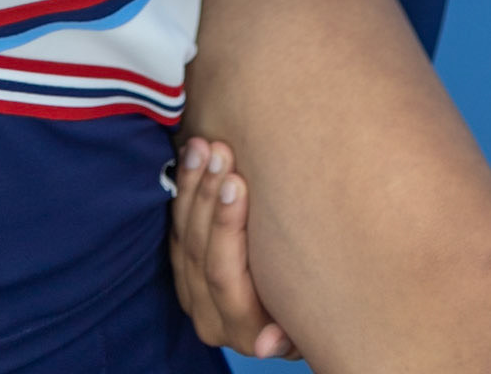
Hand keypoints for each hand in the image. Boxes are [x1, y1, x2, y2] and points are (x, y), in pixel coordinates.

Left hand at [170, 136, 300, 359]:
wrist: (292, 309)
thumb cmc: (314, 307)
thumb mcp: (312, 322)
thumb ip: (294, 332)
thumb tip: (268, 344)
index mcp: (245, 332)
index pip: (224, 276)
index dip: (225, 227)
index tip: (235, 182)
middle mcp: (212, 319)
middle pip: (199, 251)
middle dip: (208, 195)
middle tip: (218, 150)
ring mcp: (192, 296)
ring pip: (182, 235)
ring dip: (192, 185)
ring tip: (203, 145)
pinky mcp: (183, 273)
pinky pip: (175, 227)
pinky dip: (184, 190)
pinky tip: (191, 157)